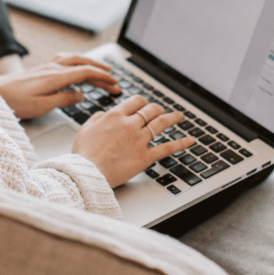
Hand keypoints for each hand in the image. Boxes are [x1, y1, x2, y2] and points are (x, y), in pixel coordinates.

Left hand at [0, 52, 120, 119]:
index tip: (115, 84)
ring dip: (91, 63)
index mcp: (56, 77)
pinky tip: (78, 64)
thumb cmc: (15, 102)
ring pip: (75, 59)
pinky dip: (77, 60)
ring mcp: (47, 66)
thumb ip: (63, 100)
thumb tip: (81, 95)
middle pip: (83, 64)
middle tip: (114, 80)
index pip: (86, 73)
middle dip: (101, 71)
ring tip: (102, 69)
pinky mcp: (42, 68)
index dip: (103, 77)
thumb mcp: (41, 106)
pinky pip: (65, 58)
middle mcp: (53, 68)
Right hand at [72, 95, 194, 187]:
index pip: (136, 101)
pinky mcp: (146, 157)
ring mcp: (140, 140)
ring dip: (173, 118)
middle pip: (151, 109)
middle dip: (158, 108)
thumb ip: (98, 118)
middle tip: (161, 111)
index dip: (143, 102)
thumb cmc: (83, 154)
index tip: (145, 105)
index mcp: (115, 116)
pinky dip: (181, 143)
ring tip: (179, 117)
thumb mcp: (85, 129)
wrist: (87, 173)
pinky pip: (167, 148)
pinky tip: (190, 140)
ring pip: (161, 123)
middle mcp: (130, 124)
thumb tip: (105, 114)